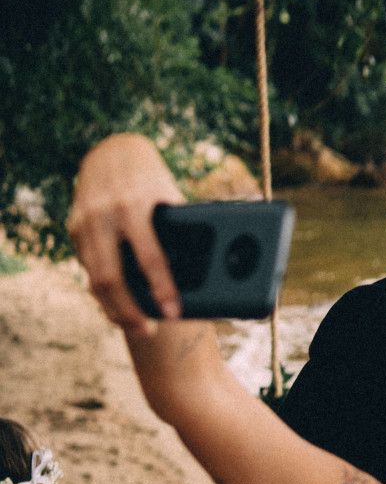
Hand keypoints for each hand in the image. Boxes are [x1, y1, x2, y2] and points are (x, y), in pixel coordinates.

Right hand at [66, 133, 184, 331]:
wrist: (112, 152)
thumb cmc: (154, 180)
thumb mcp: (172, 198)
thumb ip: (183, 229)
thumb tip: (214, 270)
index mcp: (134, 206)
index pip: (149, 257)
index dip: (162, 288)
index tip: (174, 312)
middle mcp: (104, 215)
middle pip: (111, 277)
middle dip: (129, 310)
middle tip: (149, 331)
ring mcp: (84, 223)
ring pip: (94, 278)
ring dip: (114, 308)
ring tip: (136, 326)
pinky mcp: (73, 228)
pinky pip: (87, 269)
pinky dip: (103, 293)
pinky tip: (118, 308)